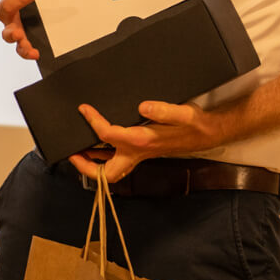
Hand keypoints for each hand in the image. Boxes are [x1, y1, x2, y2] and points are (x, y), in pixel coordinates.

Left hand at [67, 100, 229, 182]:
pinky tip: (99, 145)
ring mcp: (140, 156)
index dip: (93, 122)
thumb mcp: (184, 113)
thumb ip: (164, 111)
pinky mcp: (143, 152)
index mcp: (142, 142)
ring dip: (93, 165)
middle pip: (106, 173)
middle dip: (86, 167)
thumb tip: (142, 107)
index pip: (108, 135)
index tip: (84, 109)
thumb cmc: (196, 124)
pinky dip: (104, 157)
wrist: (208, 133)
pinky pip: (118, 160)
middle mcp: (138, 153)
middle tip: (71, 153)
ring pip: (111, 170)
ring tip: (78, 150)